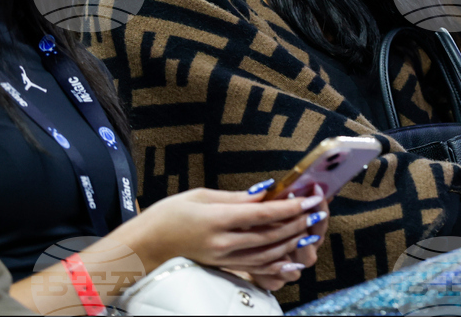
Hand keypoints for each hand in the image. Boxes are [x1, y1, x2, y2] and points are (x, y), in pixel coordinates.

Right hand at [119, 183, 329, 289]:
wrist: (143, 248)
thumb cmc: (167, 216)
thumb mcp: (200, 196)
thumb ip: (236, 197)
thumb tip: (265, 192)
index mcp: (217, 219)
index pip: (263, 213)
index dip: (291, 206)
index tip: (309, 198)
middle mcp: (223, 242)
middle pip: (270, 235)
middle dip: (298, 223)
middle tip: (317, 212)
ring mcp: (223, 258)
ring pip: (267, 253)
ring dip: (292, 242)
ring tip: (310, 230)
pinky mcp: (223, 267)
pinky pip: (256, 268)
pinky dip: (277, 264)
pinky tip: (292, 260)